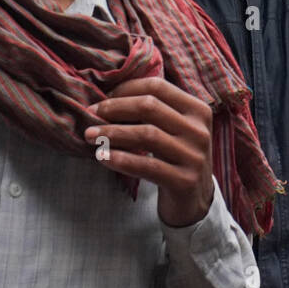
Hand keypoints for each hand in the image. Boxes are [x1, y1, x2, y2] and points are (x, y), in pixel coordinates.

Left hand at [84, 77, 214, 227]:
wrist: (194, 200)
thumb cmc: (176, 158)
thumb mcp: (175, 130)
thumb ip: (155, 111)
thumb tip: (110, 95)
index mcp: (198, 110)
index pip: (158, 87)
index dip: (126, 89)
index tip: (103, 97)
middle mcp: (199, 130)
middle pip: (150, 106)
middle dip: (114, 108)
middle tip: (90, 114)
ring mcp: (194, 156)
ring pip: (147, 135)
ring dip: (112, 132)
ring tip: (89, 135)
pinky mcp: (184, 181)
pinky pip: (147, 166)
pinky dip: (121, 159)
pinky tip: (102, 157)